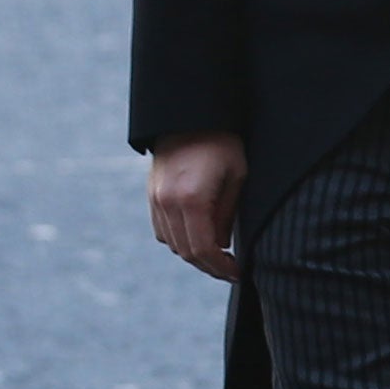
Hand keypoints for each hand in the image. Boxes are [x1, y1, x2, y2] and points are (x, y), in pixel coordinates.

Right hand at [148, 130, 247, 281]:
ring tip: (217, 256)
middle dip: (208, 266)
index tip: (236, 273)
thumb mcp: (237, 175)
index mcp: (191, 199)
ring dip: (193, 254)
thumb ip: (228, 214)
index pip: (204, 249)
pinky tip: (198, 236)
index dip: (220, 267)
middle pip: (185, 251)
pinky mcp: (152, 194)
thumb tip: (221, 245)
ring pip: (171, 243)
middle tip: (229, 270)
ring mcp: (156, 200)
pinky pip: (162, 229)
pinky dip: (179, 239)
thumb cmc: (222, 142)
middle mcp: (167, 203)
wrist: (190, 115)